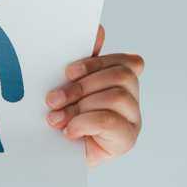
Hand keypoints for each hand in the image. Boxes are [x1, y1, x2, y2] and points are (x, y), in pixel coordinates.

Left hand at [43, 24, 143, 166]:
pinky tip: (69, 131)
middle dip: (81, 86)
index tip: (67, 71)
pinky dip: (85, 123)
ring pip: (117, 97)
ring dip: (80, 106)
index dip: (96, 62)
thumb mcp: (67, 85)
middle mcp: (132, 96)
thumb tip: (98, 31)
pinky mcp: (127, 139)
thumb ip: (81, 60)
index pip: (125, 60)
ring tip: (56, 118)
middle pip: (121, 76)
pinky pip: (111, 121)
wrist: (54, 155)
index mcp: (121, 78)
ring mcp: (133, 118)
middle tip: (52, 99)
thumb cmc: (62, 115)